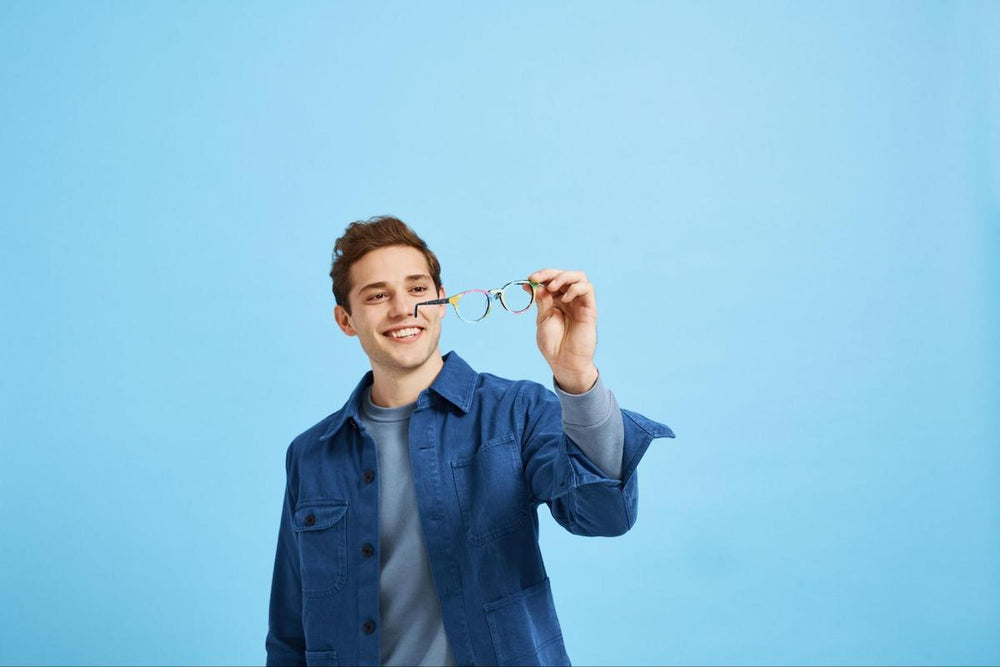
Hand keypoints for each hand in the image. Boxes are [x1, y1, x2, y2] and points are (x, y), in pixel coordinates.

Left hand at [528, 268, 598, 393]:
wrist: (564, 362)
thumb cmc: (553, 344)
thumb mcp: (543, 319)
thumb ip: (542, 301)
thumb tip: (533, 285)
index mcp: (556, 300)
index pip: (552, 279)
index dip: (542, 275)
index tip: (530, 278)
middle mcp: (569, 299)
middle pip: (565, 275)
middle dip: (550, 273)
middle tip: (537, 279)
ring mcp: (580, 303)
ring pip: (579, 277)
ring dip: (564, 277)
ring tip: (552, 288)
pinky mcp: (590, 309)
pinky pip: (587, 289)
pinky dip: (575, 288)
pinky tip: (564, 299)